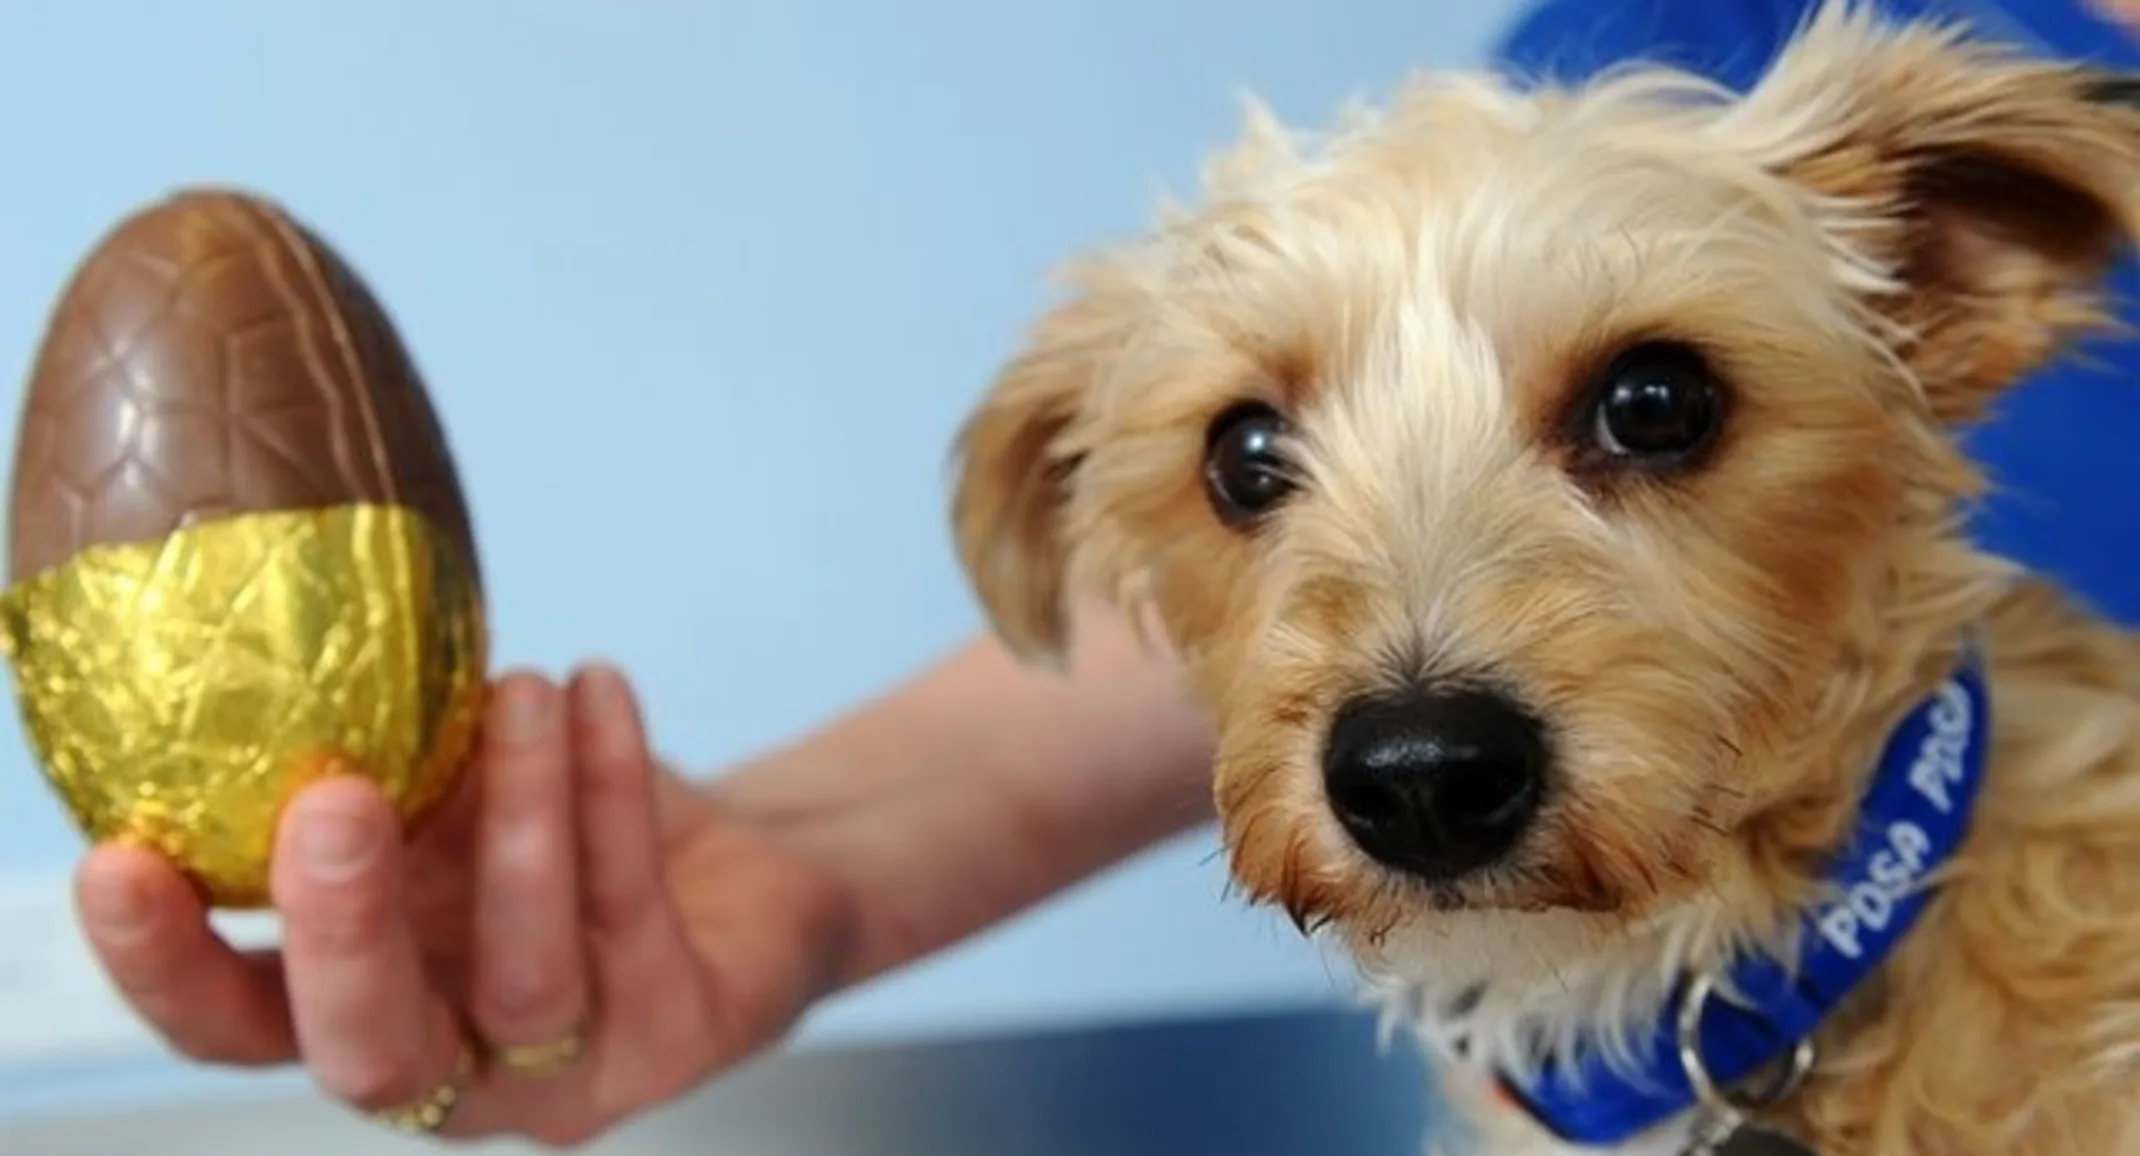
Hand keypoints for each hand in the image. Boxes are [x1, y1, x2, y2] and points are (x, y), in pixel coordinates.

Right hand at [73, 664, 855, 1145]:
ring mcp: (575, 1074)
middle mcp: (458, 1070)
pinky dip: (613, 788)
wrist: (750, 870)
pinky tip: (599, 688)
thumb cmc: (571, 836)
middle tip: (333, 799)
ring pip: (527, 978)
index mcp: (369, 1011)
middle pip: (369, 1053)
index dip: (167, 968)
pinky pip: (635, 909)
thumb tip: (270, 643)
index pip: (239, 1027)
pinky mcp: (687, 1034)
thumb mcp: (456, 802)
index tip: (115, 859)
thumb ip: (377, 771)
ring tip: (518, 687)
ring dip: (518, 821)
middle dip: (342, 930)